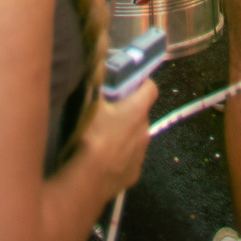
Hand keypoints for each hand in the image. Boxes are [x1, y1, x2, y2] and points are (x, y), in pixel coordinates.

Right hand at [80, 78, 156, 197]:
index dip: (142, 84)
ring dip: (125, 135)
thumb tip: (99, 61)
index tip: (129, 84)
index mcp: (137, 110)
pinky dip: (121, 157)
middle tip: (108, 112)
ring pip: (136, 138)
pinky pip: (130, 159)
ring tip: (103, 139)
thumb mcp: (90, 102)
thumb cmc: (91, 135)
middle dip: (128, 111)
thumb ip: (97, 81)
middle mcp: (145, 131)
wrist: (89, 179)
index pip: (151, 88)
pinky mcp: (134, 174)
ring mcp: (141, 155)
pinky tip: (105, 160)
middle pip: (141, 114)